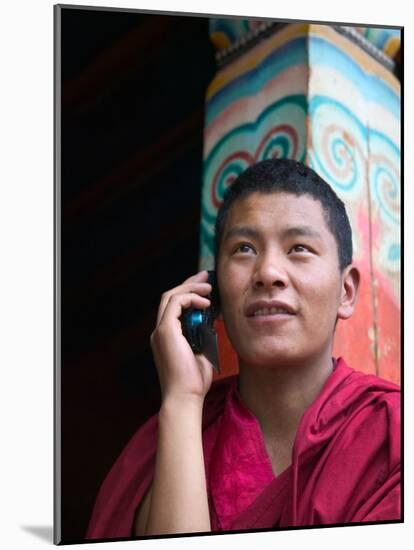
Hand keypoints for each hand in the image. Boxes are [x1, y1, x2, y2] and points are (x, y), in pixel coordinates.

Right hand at [150, 270, 214, 403]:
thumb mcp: (203, 351)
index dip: (189, 292)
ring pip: (171, 296)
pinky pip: (175, 304)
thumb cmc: (194, 380)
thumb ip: (203, 335)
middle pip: (171, 296)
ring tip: (209, 287)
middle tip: (207, 276)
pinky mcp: (165, 331)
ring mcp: (160, 330)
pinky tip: (206, 303)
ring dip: (191, 288)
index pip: (175, 306)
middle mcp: (160, 331)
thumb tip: (211, 321)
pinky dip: (190, 298)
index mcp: (168, 336)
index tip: (206, 286)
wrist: (185, 396)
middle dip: (189, 283)